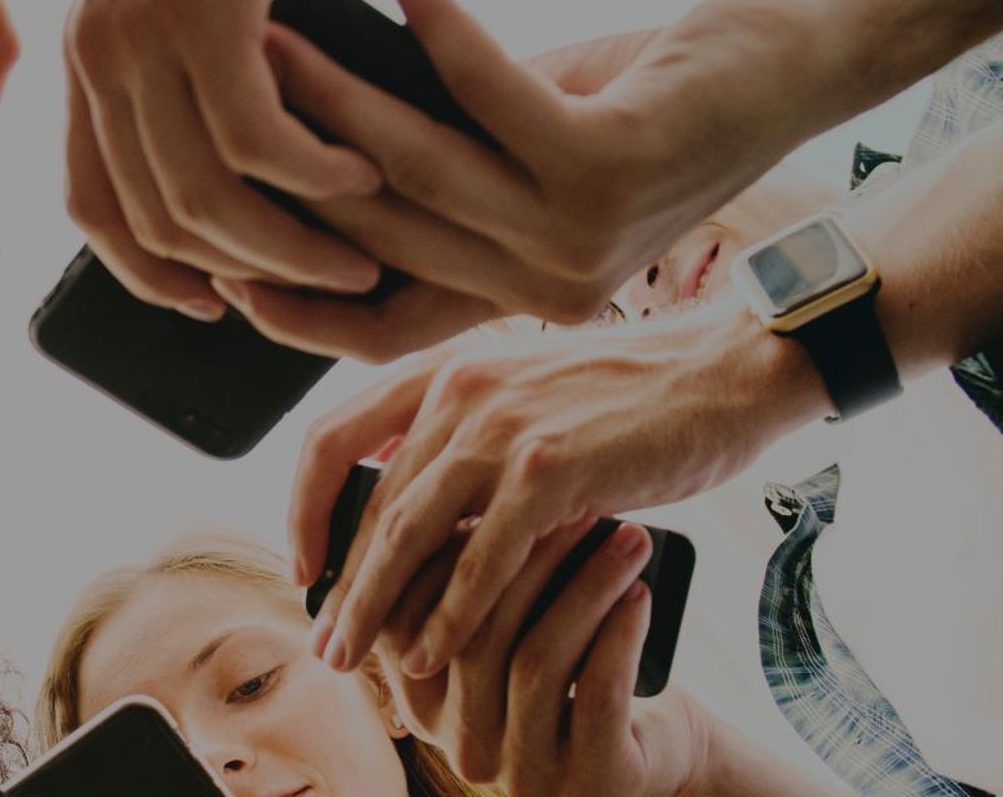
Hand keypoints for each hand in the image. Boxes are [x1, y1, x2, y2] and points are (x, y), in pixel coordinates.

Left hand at [64, 0, 379, 320]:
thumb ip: (182, 54)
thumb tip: (240, 142)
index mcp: (85, 54)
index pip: (93, 206)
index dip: (152, 272)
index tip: (219, 302)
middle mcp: (96, 55)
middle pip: (157, 220)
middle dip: (249, 276)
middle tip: (329, 284)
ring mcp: (140, 30)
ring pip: (206, 196)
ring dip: (291, 243)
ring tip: (361, 247)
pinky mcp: (201, 0)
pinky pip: (252, 134)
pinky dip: (314, 172)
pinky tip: (362, 169)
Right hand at [226, 0, 810, 354]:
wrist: (783, 74)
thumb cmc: (637, 105)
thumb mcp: (521, 153)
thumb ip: (435, 168)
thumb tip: (309, 125)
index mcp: (518, 299)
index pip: (375, 331)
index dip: (287, 302)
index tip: (210, 247)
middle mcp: (544, 289)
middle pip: (373, 233)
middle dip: (288, 158)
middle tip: (226, 81)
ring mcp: (578, 237)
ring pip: (413, 165)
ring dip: (335, 90)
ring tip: (276, 32)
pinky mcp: (608, 163)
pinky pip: (485, 86)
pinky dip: (432, 16)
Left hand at [289, 300, 824, 679]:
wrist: (723, 370)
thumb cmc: (628, 395)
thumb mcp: (523, 393)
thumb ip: (463, 434)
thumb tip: (407, 498)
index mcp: (443, 370)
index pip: (333, 436)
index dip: (305, 505)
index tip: (305, 562)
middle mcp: (458, 389)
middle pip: (368, 500)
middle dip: (341, 581)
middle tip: (326, 639)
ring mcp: (502, 427)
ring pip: (408, 532)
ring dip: (375, 605)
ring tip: (357, 658)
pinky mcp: (550, 469)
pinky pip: (482, 557)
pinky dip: (451, 615)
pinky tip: (434, 655)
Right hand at [374, 521, 702, 796]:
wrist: (653, 755)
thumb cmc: (570, 674)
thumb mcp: (505, 638)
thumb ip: (461, 591)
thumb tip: (446, 495)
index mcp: (426, 707)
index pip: (411, 622)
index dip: (452, 554)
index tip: (497, 493)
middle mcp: (464, 747)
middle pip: (477, 636)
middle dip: (530, 560)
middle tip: (577, 505)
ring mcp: (525, 773)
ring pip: (537, 661)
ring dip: (586, 588)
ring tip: (627, 539)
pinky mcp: (591, 781)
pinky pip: (598, 694)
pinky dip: (620, 634)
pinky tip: (641, 595)